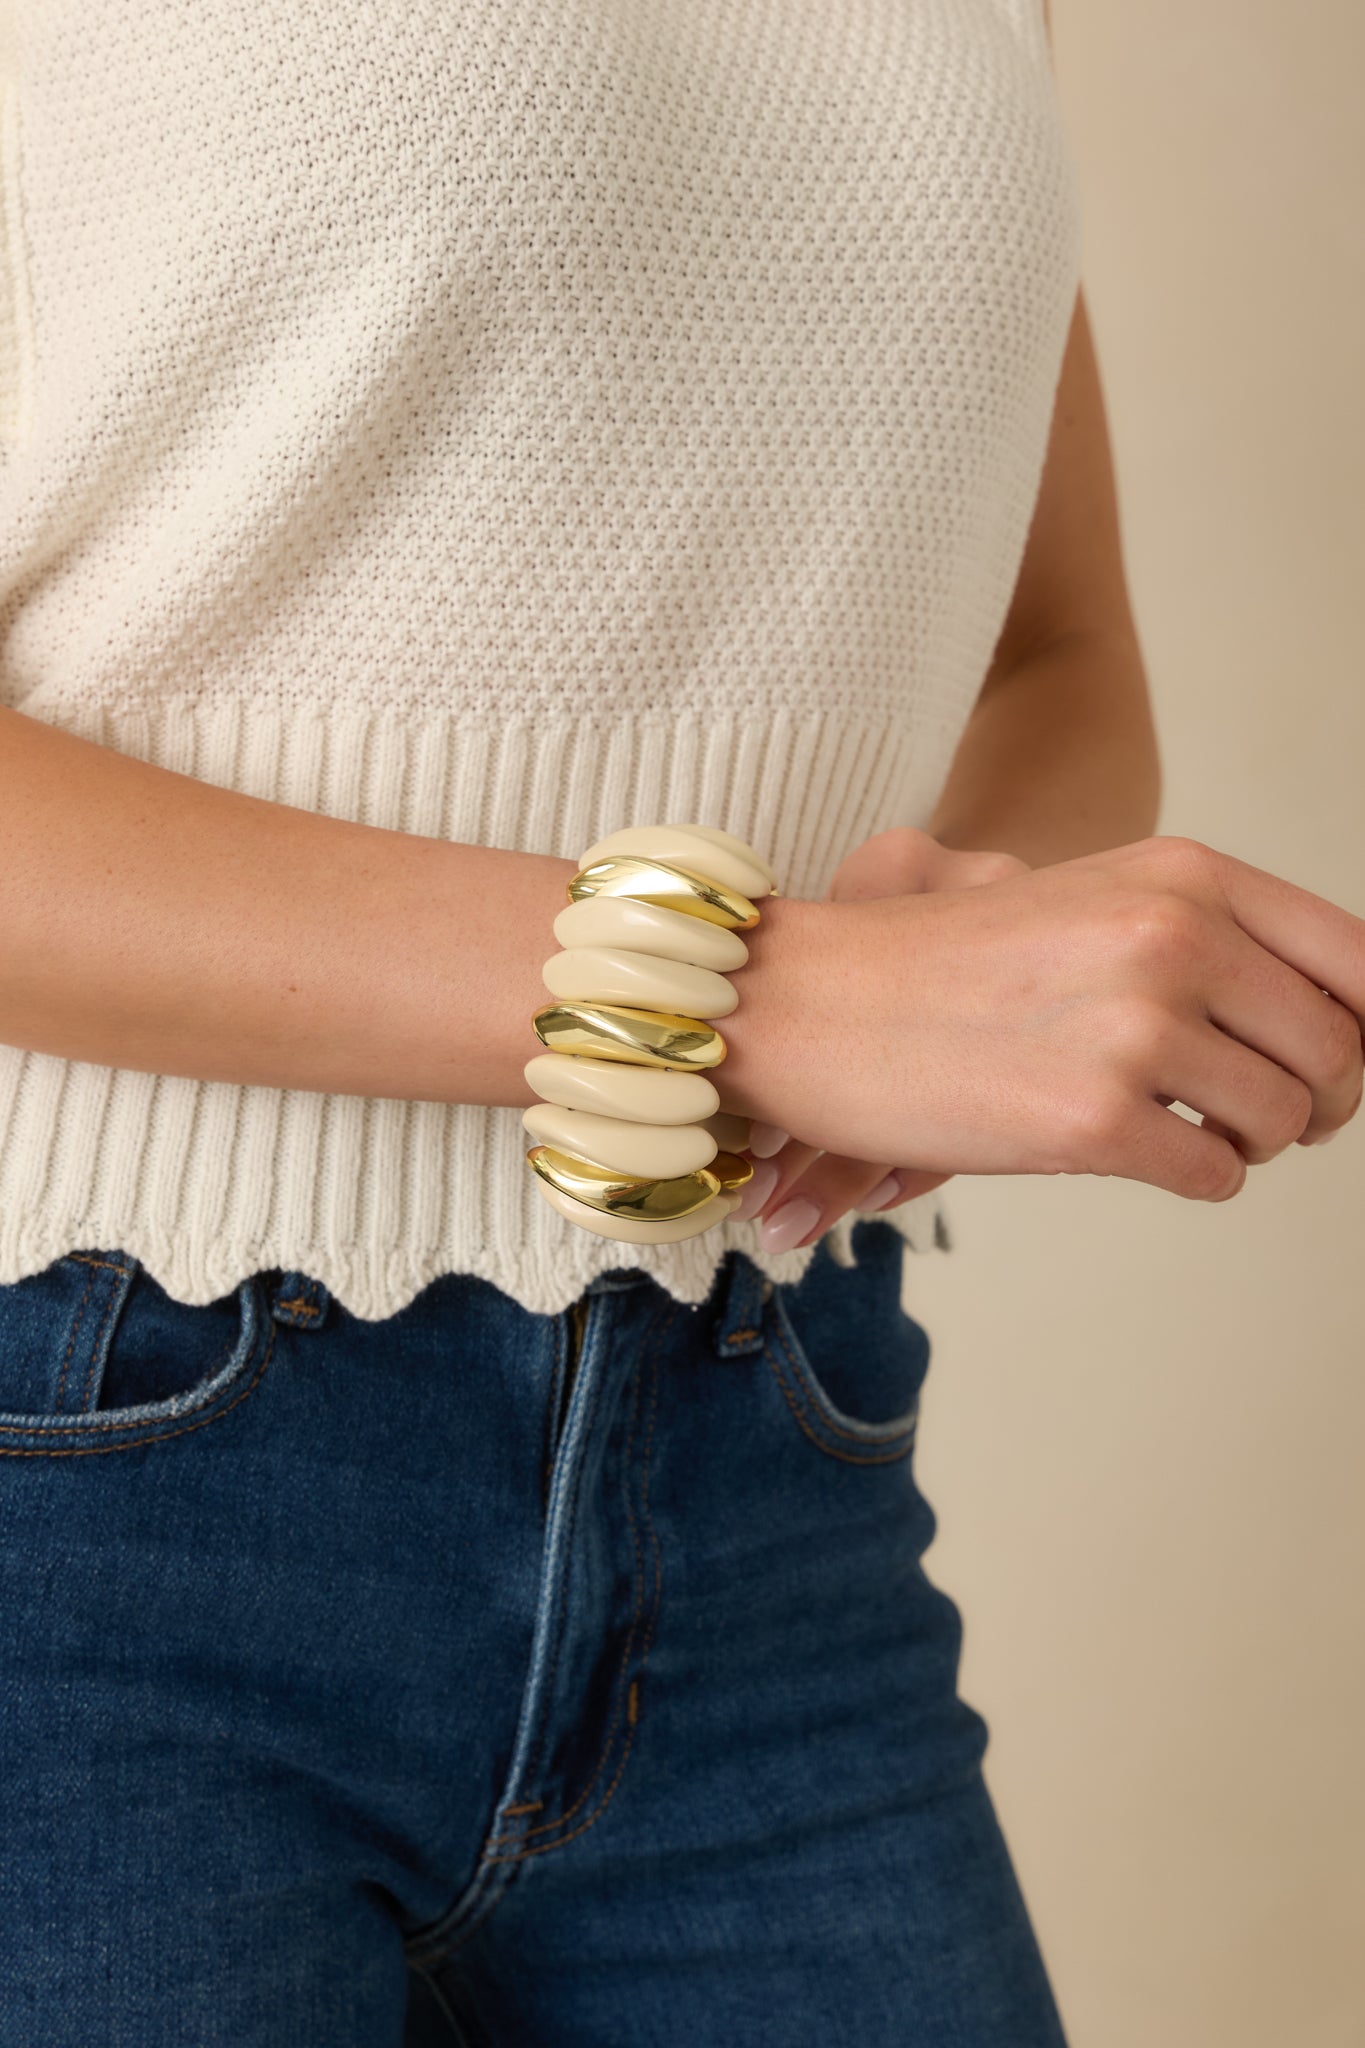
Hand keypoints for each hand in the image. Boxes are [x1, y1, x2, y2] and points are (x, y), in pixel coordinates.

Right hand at [715, 835, 1364, 1202]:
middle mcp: (1172, 936)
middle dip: (1318, 1102)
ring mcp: (1136, 1027)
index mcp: (1181, 875)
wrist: (807, 1001)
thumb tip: (1337, 1018)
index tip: (1333, 1065)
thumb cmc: (942, 962)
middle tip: (1266, 1119)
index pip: (1357, 960)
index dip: (1364, 1029)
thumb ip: (1203, 934)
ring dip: (1248, 1142)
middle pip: (1337, 1051)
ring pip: (1282, 1120)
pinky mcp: (1092, 1119)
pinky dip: (1194, 1178)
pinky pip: (1215, 1176)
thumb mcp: (1090, 902)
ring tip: (1184, 1128)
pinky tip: (1134, 1151)